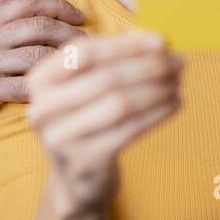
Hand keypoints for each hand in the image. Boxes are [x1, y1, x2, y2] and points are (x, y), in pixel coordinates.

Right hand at [0, 0, 86, 142]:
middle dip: (70, 31)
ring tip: (83, 69)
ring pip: (36, 54)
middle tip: (90, 41)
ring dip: (65, 61)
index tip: (78, 15)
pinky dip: (46, 91)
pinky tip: (62, 95)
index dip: (58, 6)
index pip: (26, 2)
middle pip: (38, 24)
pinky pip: (24, 88)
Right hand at [27, 33, 182, 214]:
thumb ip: (114, 61)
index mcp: (40, 81)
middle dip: (149, 68)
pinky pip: (130, 130)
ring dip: (157, 90)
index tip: (161, 42)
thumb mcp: (88, 87)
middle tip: (178, 63)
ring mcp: (60, 138)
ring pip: (120, 103)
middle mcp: (42, 109)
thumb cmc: (88, 119)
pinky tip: (175, 104)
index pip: (85, 53)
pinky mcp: (84, 161)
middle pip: (106, 78)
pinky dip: (157, 113)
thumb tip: (156, 42)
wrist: (77, 178)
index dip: (125, 46)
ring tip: (178, 83)